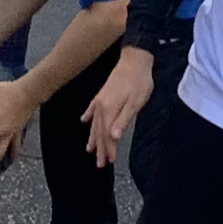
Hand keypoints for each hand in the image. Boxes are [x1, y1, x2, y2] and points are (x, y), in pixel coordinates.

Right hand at [82, 49, 153, 166]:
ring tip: (90, 150)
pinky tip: (83, 121)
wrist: (135, 59)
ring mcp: (100, 99)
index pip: (107, 135)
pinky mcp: (102, 93)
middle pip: (99, 132)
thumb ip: (123, 119)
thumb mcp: (135, 102)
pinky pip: (92, 109)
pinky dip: (88, 117)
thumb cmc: (139, 81)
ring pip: (95, 123)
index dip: (109, 149)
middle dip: (100, 148)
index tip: (110, 161)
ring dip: (93, 137)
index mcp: (109, 109)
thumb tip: (113, 136)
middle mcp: (101, 106)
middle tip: (100, 164)